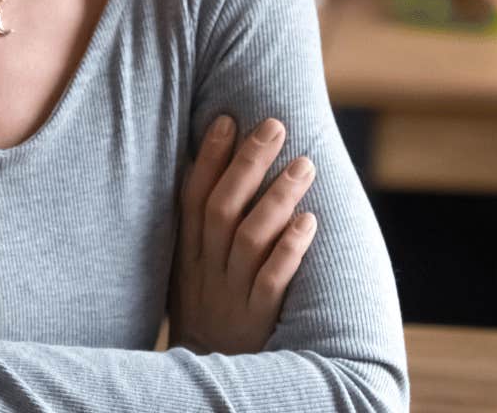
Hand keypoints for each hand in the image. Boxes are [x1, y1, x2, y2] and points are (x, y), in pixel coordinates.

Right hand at [169, 116, 317, 354]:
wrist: (209, 378)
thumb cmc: (208, 313)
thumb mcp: (190, 273)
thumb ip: (201, 231)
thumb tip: (221, 170)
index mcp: (186, 255)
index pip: (192, 198)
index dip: (210, 158)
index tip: (227, 119)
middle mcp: (205, 270)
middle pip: (223, 210)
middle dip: (248, 164)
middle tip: (276, 125)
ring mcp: (231, 295)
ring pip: (250, 239)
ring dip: (277, 198)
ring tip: (304, 165)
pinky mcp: (258, 319)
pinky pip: (271, 281)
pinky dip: (289, 250)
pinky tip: (309, 223)